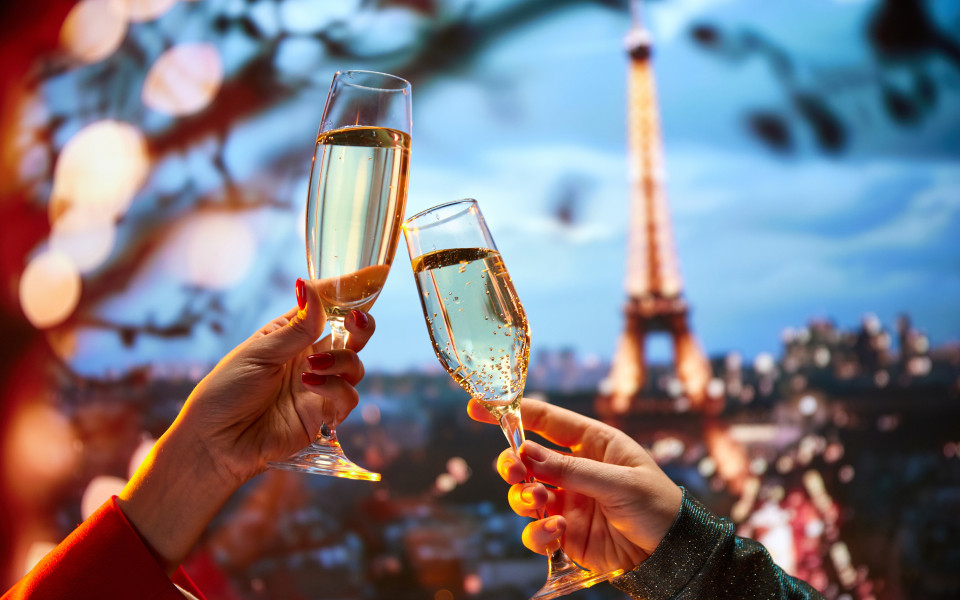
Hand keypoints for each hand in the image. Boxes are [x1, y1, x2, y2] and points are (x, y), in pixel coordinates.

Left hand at [177, 277, 374, 486]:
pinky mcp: (323, 416)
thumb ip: (295, 328)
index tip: (372, 275)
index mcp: (290, 335)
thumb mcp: (258, 353)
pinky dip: (335, 387)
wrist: (215, 443)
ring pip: (355, 365)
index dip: (347, 292)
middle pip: (351, 335)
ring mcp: (319, 387)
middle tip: (356, 321)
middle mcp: (309, 358)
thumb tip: (311, 287)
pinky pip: (347, 396)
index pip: (325, 308)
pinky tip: (309, 385)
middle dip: (361, 325)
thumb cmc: (226, 393)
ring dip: (341, 360)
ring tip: (312, 367)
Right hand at [467, 398, 681, 573]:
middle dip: (513, 463)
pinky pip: (536, 531)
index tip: (478, 407)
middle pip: (526, 458)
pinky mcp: (565, 534)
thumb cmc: (659, 506)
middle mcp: (575, 469)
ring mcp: (568, 502)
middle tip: (514, 471)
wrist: (674, 557)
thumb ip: (571, 469)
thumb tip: (526, 453)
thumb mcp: (620, 482)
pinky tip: (555, 532)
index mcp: (593, 443)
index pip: (546, 420)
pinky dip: (538, 532)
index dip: (512, 412)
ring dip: (523, 497)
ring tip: (539, 504)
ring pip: (524, 494)